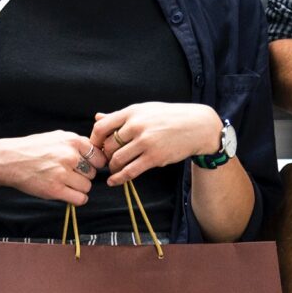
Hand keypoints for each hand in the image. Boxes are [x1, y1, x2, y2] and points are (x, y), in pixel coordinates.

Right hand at [0, 130, 100, 204]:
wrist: (9, 160)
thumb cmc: (33, 148)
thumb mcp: (56, 137)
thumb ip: (77, 143)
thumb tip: (97, 153)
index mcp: (72, 141)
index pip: (99, 157)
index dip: (94, 163)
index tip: (86, 166)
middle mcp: (69, 156)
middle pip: (93, 173)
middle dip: (84, 175)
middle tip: (69, 174)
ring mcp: (62, 173)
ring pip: (87, 186)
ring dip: (79, 187)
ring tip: (65, 182)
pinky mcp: (55, 190)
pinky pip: (80, 198)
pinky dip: (77, 199)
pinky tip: (68, 194)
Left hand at [91, 101, 223, 185]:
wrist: (197, 126)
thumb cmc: (168, 117)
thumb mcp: (144, 110)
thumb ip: (119, 116)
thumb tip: (96, 117)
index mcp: (132, 112)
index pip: (102, 126)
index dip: (94, 139)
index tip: (96, 146)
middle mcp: (137, 125)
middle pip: (108, 145)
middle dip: (105, 155)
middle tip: (106, 160)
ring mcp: (146, 142)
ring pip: (117, 159)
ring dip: (112, 167)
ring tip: (114, 168)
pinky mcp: (154, 157)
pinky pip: (130, 171)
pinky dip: (119, 178)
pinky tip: (114, 181)